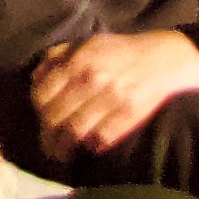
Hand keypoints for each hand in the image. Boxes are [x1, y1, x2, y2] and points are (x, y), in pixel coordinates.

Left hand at [25, 29, 198, 157]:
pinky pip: (102, 138)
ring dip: (64, 147)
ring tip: (60, 154)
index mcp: (78, 62)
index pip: (44, 94)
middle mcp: (92, 80)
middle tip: (46, 144)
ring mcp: (111, 99)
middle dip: (47, 134)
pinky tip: (88, 147)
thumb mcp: (86, 44)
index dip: (38, 109)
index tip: (40, 116)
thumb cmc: (119, 51)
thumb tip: (36, 78)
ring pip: (76, 131)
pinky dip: (91, 146)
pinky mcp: (129, 115)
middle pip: (56, 117)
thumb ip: (58, 57)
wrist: (163, 59)